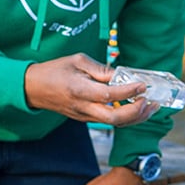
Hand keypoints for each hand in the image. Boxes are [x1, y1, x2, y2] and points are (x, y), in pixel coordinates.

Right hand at [23, 54, 156, 125]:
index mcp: (79, 90)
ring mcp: (84, 116)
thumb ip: (101, 69)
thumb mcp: (77, 60)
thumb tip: (123, 75)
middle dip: (137, 112)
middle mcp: (83, 107)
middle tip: (151, 101)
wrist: (33, 88)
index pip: (108, 95)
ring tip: (152, 106)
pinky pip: (110, 121)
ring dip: (136, 117)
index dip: (128, 91)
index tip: (142, 84)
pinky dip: (126, 117)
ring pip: (115, 124)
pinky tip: (137, 108)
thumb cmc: (55, 70)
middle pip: (114, 118)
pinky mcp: (86, 119)